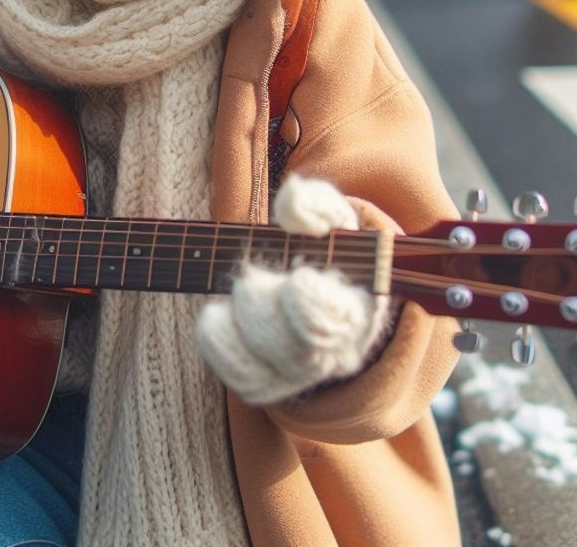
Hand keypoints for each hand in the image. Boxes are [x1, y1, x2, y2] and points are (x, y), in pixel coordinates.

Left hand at [194, 174, 388, 404]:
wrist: (323, 284)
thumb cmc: (327, 248)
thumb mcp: (331, 217)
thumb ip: (316, 203)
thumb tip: (292, 195)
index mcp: (358, 311)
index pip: (334, 324)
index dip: (311, 302)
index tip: (299, 274)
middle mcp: (335, 354)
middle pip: (295, 352)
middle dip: (261, 306)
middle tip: (253, 275)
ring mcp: (301, 373)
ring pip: (264, 371)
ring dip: (239, 322)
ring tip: (240, 288)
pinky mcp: (270, 381)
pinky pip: (240, 379)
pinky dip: (220, 342)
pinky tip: (219, 311)